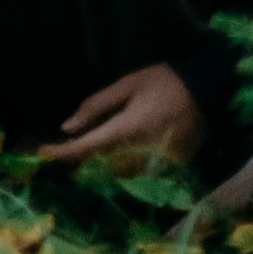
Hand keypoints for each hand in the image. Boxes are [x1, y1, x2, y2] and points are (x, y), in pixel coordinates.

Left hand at [39, 63, 203, 167]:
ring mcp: (164, 163)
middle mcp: (146, 151)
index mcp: (130, 128)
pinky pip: (143, 172)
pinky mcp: (177, 167)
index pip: (89, 148)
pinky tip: (122, 152)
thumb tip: (68, 127)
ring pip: (122, 173)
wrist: (210, 87)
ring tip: (90, 151)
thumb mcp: (126, 85)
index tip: (43, 153)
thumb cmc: (163, 81)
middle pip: (103, 166)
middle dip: (84, 161)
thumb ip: (96, 107)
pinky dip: (127, 165)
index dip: (64, 152)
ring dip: (105, 165)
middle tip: (65, 151)